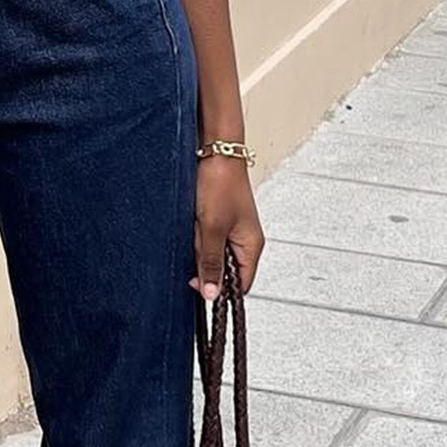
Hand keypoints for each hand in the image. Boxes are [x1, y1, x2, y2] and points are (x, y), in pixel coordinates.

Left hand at [193, 156, 262, 299]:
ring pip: (212, 252)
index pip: (241, 284)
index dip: (219, 288)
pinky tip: (194, 219)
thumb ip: (211, 263)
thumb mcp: (212, 229)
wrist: (216, 152)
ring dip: (200, 244)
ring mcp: (233, 229)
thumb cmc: (220, 185)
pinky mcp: (221, 219)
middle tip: (196, 241)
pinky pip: (206, 237)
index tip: (197, 282)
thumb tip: (212, 294)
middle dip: (205, 260)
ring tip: (197, 225)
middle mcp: (245, 240)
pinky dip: (197, 233)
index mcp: (252, 246)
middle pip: (224, 269)